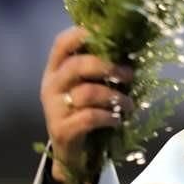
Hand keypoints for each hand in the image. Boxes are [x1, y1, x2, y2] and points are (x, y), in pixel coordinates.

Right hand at [40, 26, 133, 183]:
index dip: (84, 33)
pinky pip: (89, 117)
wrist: (72, 153)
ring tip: (129, 104)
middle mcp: (51, 85)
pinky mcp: (62, 130)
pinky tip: (117, 120)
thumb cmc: (85, 110)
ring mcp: (54, 108)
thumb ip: (102, 67)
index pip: (62, 43)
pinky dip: (109, 117)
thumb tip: (133, 45)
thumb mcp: (91, 85)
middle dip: (108, 66)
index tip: (109, 31)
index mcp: (57, 69)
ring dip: (116, 97)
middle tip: (129, 75)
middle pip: (77, 65)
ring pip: (87, 92)